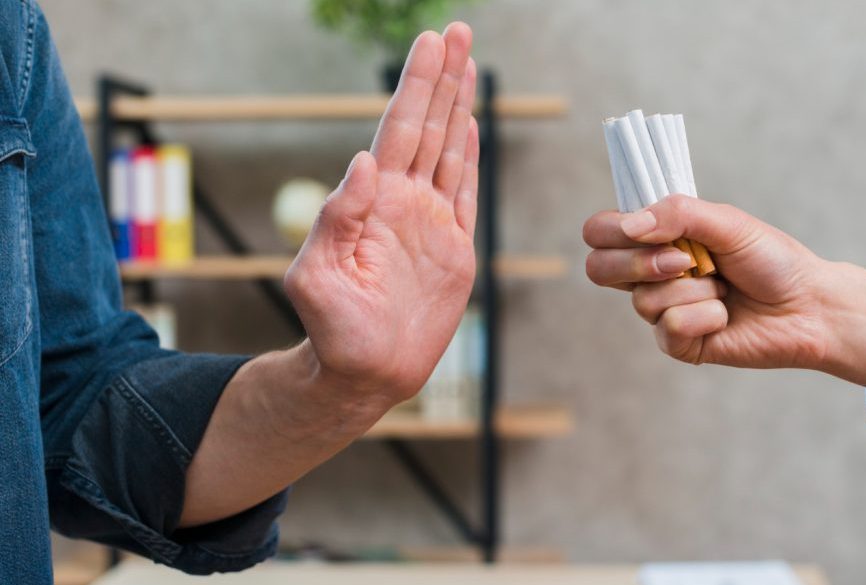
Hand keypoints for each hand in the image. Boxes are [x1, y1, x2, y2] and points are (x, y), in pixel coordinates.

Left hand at [181, 24, 479, 527]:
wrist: (365, 373)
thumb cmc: (332, 330)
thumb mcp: (315, 276)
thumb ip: (335, 218)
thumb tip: (361, 161)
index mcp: (375, 202)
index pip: (398, 130)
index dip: (415, 86)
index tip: (430, 44)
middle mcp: (405, 203)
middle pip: (427, 127)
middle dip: (442, 79)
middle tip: (457, 31)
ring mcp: (431, 223)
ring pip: (450, 151)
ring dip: (459, 107)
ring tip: (468, 63)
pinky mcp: (455, 249)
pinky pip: (466, 193)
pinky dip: (471, 157)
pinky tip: (471, 126)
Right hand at [583, 195, 865, 398]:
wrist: (810, 305)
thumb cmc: (771, 260)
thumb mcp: (727, 223)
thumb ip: (678, 214)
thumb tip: (630, 225)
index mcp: (656, 238)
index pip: (600, 232)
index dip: (611, 231)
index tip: (645, 230)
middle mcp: (650, 274)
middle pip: (600, 269)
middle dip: (640, 263)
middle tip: (684, 261)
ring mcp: (662, 309)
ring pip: (643, 299)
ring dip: (693, 289)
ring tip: (723, 288)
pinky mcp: (678, 342)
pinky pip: (670, 327)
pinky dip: (705, 317)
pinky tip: (725, 316)